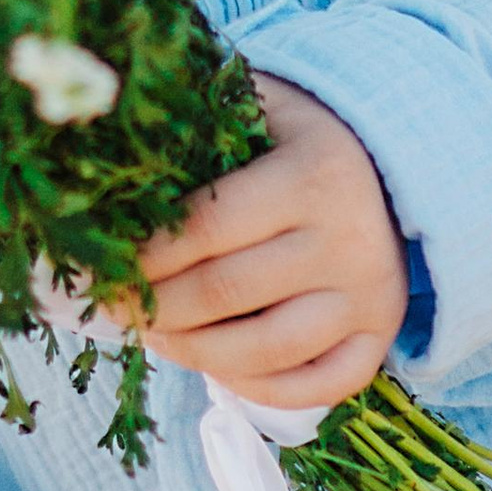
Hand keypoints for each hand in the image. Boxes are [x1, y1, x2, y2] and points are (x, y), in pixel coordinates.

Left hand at [137, 75, 407, 415]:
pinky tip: (214, 363)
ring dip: (193, 352)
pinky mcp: (379, 339)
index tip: (103, 265)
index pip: (207, 228)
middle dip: (154, 307)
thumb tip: (100, 150)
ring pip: (265, 351)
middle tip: (111, 307)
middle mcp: (349, 239)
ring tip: (153, 334)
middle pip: (227, 293)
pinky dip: (254, 387)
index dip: (145, 255)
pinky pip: (312, 388)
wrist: (391, 165)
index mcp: (313, 173)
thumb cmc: (297, 136)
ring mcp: (370, 297)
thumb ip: (196, 117)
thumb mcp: (258, 103)